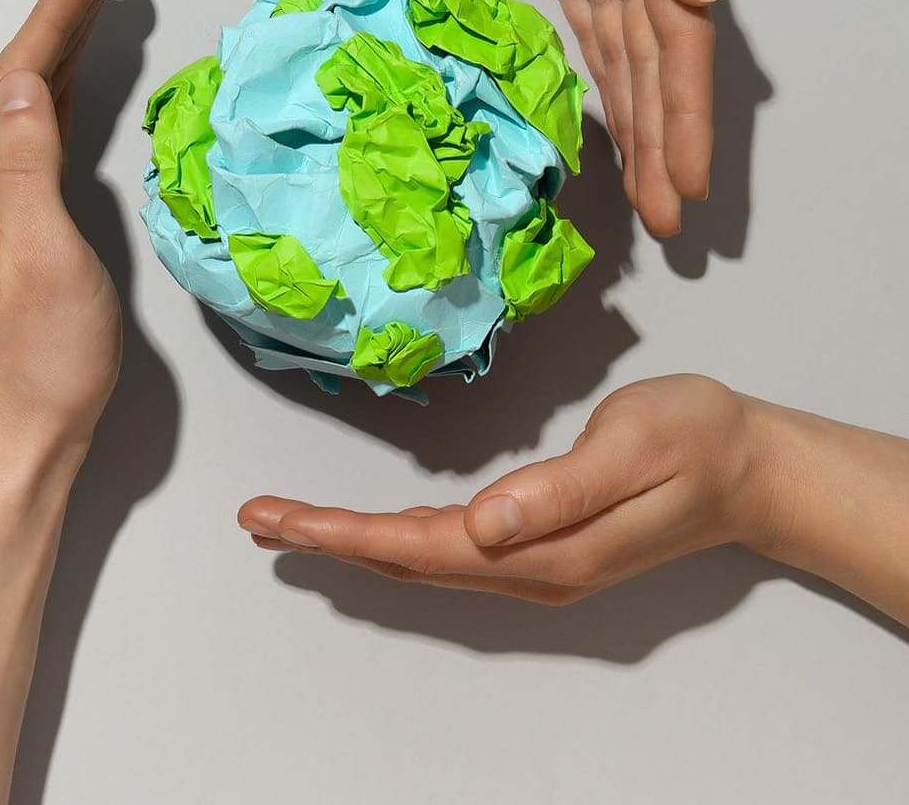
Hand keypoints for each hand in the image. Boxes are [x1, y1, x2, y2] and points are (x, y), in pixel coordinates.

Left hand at [0, 0, 123, 476]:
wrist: (12, 449)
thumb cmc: (40, 367)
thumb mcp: (44, 258)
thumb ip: (27, 164)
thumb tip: (19, 81)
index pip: (13, 77)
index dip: (57, 13)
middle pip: (11, 84)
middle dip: (58, 20)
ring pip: (17, 113)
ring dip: (54, 56)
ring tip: (93, 9)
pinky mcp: (0, 242)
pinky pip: (24, 146)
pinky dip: (50, 104)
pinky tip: (65, 95)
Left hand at [237, 374, 776, 603]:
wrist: (755, 466)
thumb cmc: (697, 441)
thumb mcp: (634, 448)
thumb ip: (559, 490)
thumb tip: (483, 523)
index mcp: (544, 550)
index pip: (420, 547)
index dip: (343, 533)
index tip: (279, 518)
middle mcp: (529, 569)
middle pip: (405, 559)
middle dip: (325, 539)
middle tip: (254, 518)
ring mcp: (535, 562)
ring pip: (420, 558)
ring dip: (350, 539)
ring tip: (286, 520)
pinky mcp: (540, 544)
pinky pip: (447, 549)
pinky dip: (393, 536)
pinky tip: (365, 527)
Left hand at [369, 0, 719, 237]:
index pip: (676, 40)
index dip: (684, 116)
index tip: (686, 185)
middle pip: (658, 63)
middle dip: (666, 141)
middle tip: (670, 218)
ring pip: (627, 58)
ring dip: (640, 125)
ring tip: (645, 194)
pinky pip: (592, 35)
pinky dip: (605, 82)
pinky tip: (610, 125)